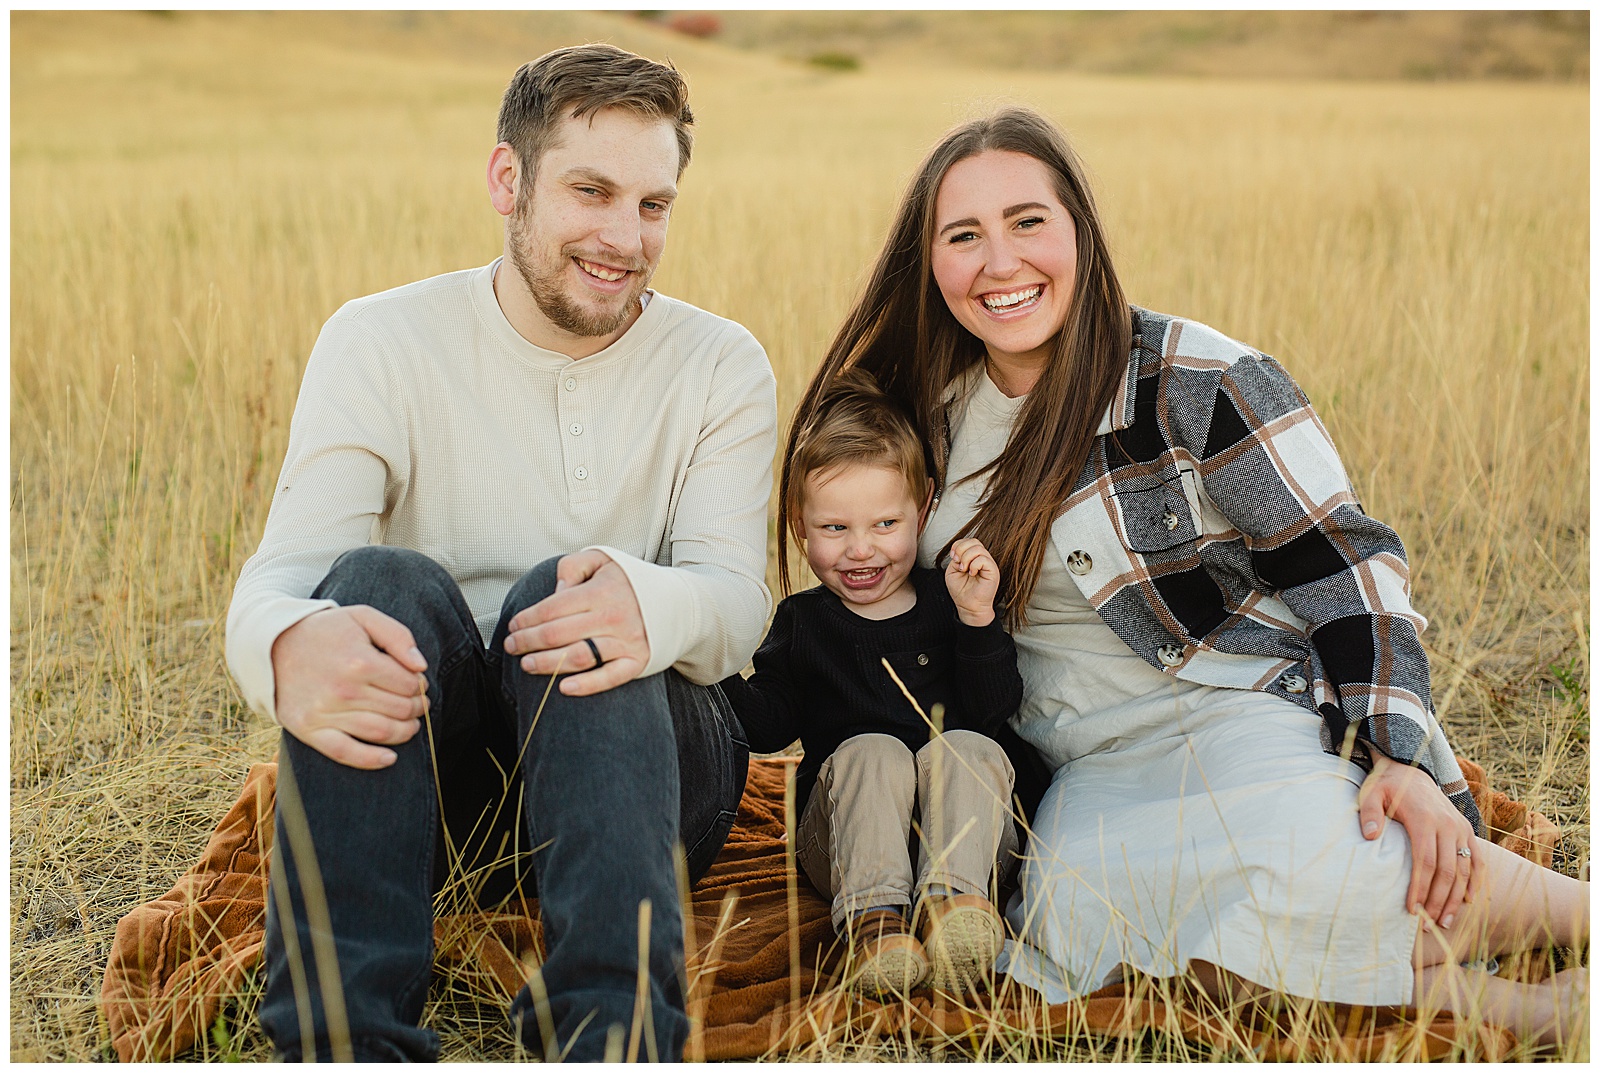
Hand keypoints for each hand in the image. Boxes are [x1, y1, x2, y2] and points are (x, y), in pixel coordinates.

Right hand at [271, 605, 429, 769]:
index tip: (417, 684)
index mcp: (360, 662)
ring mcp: (324, 713)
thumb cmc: (325, 630)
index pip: (409, 684)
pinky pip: (345, 753)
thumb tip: (421, 667)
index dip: (420, 686)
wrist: (272, 645)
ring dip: (405, 732)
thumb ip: (398, 636)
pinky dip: (372, 760)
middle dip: (416, 708)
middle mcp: (343, 691)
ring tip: (409, 725)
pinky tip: (390, 758)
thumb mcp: (363, 617)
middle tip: (416, 704)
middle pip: (399, 709)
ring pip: (381, 732)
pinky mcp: (308, 730)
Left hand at [503, 549, 649, 695]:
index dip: (527, 619)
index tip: (513, 626)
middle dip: (528, 642)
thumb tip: (556, 593)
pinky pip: (609, 677)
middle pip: (558, 634)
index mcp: (602, 591)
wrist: (676, 602)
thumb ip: (573, 567)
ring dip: (547, 664)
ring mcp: (626, 641)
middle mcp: (613, 617)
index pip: (552, 608)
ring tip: (527, 665)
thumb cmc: (630, 582)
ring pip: (578, 657)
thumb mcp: (602, 560)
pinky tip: (564, 688)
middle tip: (512, 647)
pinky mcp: (637, 662)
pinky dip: (586, 686)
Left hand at [944, 537, 999, 626]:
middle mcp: (982, 559)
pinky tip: (972, 573)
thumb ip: (956, 558)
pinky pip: (984, 559)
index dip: (958, 545)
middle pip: (974, 541)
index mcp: (973, 558)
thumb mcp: (952, 571)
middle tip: (958, 564)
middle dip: (961, 550)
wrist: (968, 606)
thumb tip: (959, 552)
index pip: (969, 541)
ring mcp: (989, 564)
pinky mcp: (993, 571)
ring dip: (966, 558)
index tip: (953, 557)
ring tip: (964, 570)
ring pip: (978, 548)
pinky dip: (974, 565)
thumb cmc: (961, 591)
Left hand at [1357, 751, 1480, 928]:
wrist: (1410, 769)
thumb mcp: (1371, 794)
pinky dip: (1475, 881)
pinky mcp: (1466, 830)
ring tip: (1444, 922)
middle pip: (1447, 871)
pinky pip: (1477, 859)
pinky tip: (1468, 901)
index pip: (1425, 862)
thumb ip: (1369, 813)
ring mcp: (1460, 828)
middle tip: (1428, 925)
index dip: (1420, 888)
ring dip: (1455, 898)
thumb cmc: (1386, 787)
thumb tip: (1370, 837)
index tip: (1412, 910)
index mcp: (1424, 819)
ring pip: (1464, 870)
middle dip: (1437, 901)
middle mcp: (1447, 825)